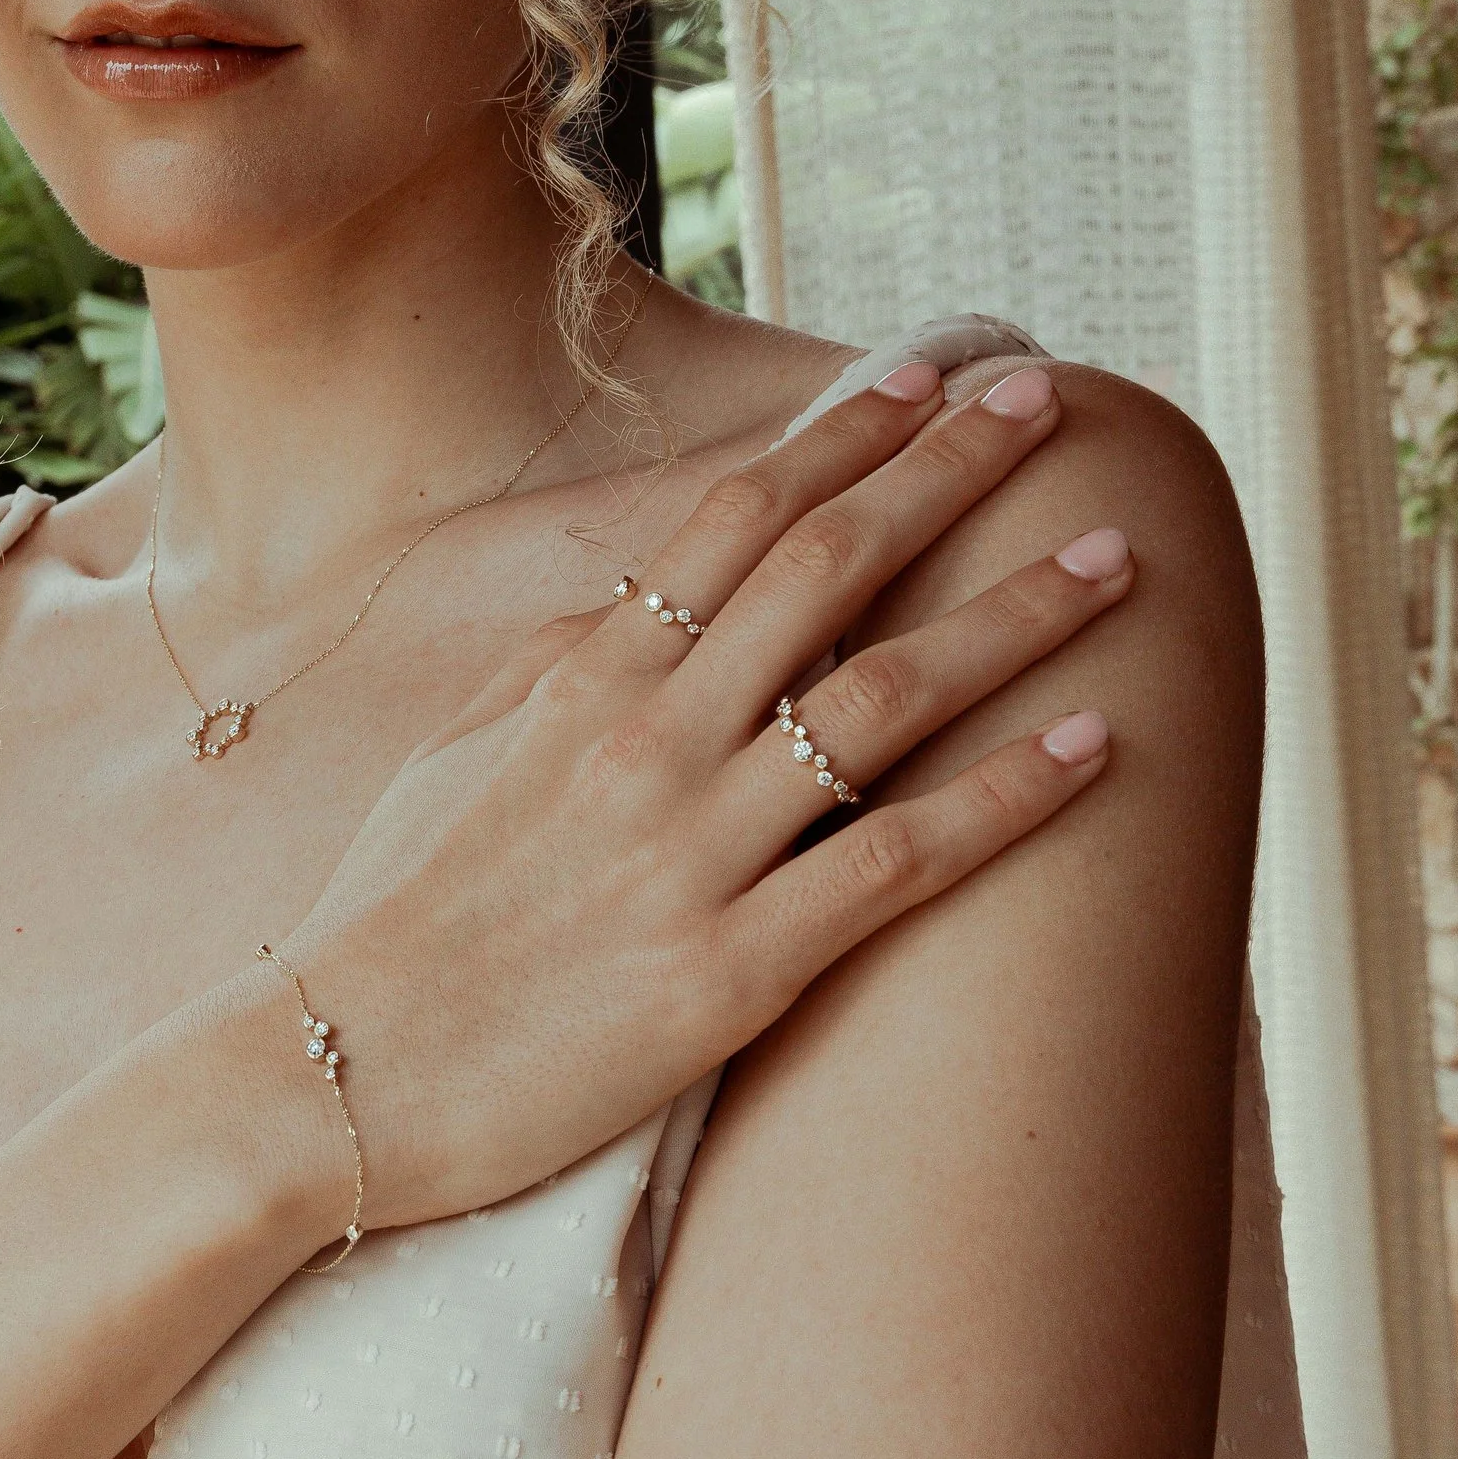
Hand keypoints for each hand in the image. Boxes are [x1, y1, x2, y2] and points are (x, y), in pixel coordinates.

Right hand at [289, 363, 1127, 1230]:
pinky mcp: (732, 972)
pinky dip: (1006, 796)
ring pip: (887, 696)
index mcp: (581, 681)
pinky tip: (1095, 744)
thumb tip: (633, 604)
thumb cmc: (396, 920)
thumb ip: (551, 669)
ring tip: (1118, 556)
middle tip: (1047, 401)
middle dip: (949, 472)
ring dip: (1016, 615)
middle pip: (829, 568)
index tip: (928, 376)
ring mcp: (693, 852)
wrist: (339, 1082)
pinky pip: (896, 860)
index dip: (844, 436)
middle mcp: (647, 741)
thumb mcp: (456, 758)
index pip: (735, 520)